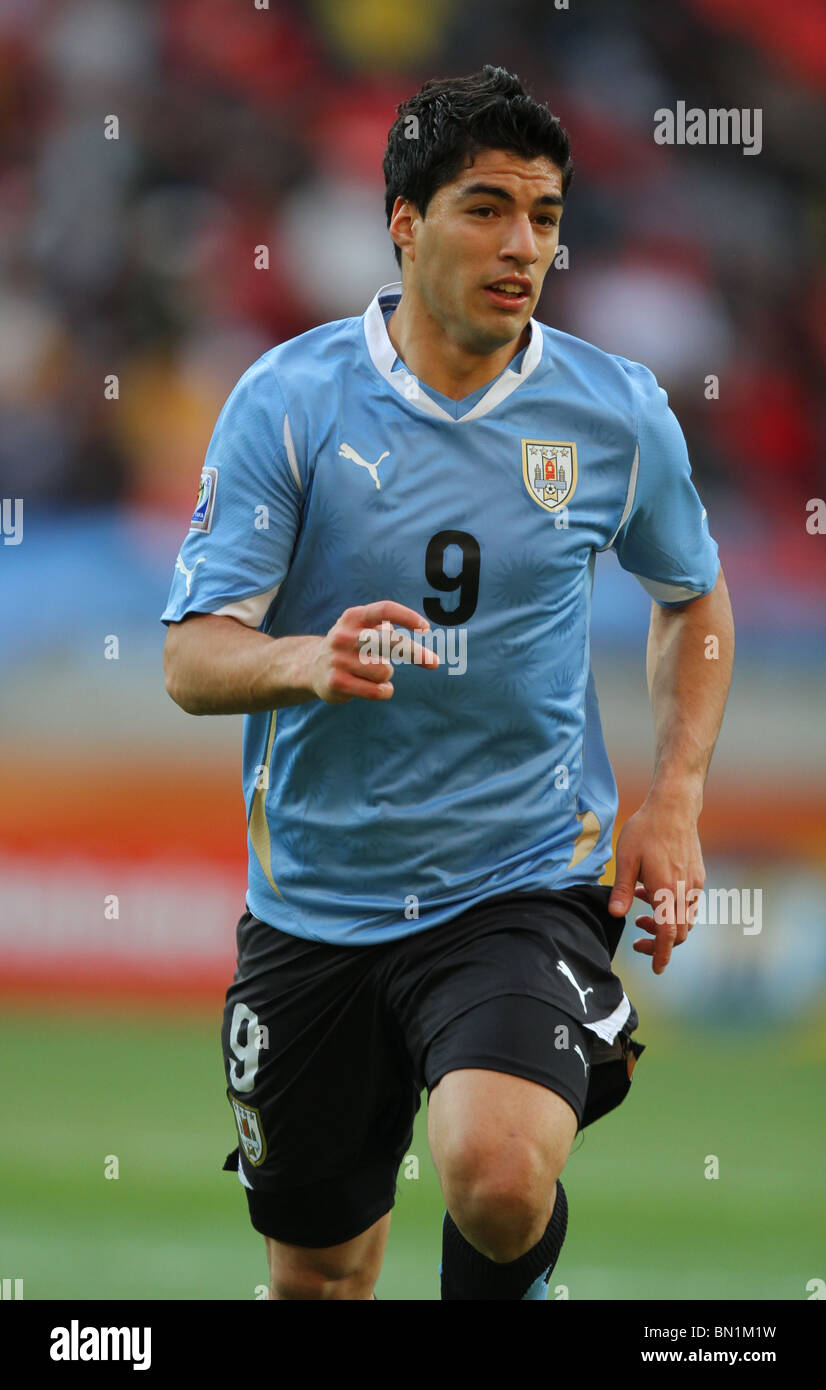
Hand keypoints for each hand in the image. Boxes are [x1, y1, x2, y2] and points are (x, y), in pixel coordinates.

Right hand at [308, 601, 438, 704]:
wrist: (311, 666)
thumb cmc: (351, 646)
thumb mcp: (364, 629)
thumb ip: (389, 631)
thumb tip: (423, 637)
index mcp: (353, 617)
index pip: (384, 610)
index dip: (407, 617)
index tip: (426, 628)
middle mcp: (344, 635)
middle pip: (389, 642)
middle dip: (415, 653)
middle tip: (434, 662)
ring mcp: (338, 659)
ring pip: (385, 670)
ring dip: (387, 675)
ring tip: (374, 674)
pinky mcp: (336, 682)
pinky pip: (376, 690)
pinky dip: (384, 691)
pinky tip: (378, 689)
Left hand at [606, 795, 704, 973]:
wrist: (674, 807)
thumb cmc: (646, 830)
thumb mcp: (626, 859)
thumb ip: (622, 889)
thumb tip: (616, 915)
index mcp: (667, 889)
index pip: (669, 933)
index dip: (662, 953)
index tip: (656, 968)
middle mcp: (685, 890)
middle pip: (679, 932)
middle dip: (660, 942)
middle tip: (637, 936)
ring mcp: (694, 883)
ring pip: (685, 919)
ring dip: (665, 924)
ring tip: (641, 914)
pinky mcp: (697, 875)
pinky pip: (688, 904)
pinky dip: (672, 909)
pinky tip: (652, 894)